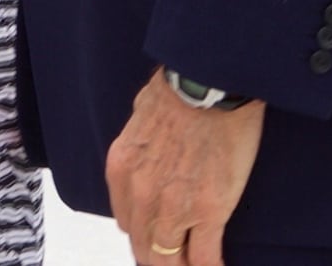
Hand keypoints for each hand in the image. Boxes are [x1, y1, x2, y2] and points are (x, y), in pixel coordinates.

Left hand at [106, 69, 264, 265]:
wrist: (208, 84)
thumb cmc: (178, 90)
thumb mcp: (140, 116)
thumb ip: (140, 146)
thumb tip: (147, 150)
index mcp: (122, 171)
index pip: (127, 223)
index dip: (144, 236)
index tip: (156, 241)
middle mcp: (141, 196)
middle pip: (144, 248)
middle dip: (159, 260)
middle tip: (174, 262)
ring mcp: (174, 208)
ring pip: (169, 259)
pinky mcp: (208, 212)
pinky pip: (205, 257)